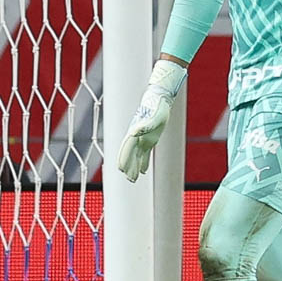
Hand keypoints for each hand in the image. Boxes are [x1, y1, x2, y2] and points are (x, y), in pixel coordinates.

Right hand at [117, 59, 187, 181]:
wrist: (160, 100)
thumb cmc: (157, 108)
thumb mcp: (154, 117)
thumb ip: (144, 125)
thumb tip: (134, 132)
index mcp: (135, 132)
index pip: (127, 148)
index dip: (124, 158)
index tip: (121, 169)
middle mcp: (136, 137)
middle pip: (130, 154)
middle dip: (129, 166)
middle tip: (129, 179)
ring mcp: (142, 139)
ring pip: (136, 156)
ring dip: (134, 167)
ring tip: (133, 180)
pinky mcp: (150, 140)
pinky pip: (144, 154)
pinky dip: (143, 162)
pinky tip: (142, 172)